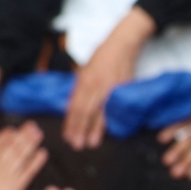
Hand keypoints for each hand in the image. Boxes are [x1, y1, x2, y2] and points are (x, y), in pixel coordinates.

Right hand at [0, 121, 47, 189]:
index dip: (5, 136)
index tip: (13, 129)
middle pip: (11, 148)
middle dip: (22, 135)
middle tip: (32, 125)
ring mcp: (6, 178)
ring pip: (20, 157)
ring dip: (30, 144)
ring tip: (38, 134)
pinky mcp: (15, 189)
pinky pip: (28, 173)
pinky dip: (36, 162)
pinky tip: (42, 153)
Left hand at [63, 6, 155, 149]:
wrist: (122, 44)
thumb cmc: (102, 57)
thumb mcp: (85, 69)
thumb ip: (79, 87)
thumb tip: (70, 106)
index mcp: (84, 80)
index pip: (74, 106)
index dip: (70, 122)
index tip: (67, 136)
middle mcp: (95, 85)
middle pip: (85, 111)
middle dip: (80, 129)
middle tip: (76, 145)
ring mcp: (109, 88)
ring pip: (100, 112)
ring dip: (95, 129)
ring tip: (91, 142)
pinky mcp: (123, 89)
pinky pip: (115, 107)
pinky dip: (111, 119)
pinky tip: (109, 130)